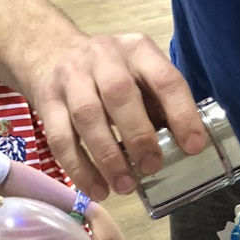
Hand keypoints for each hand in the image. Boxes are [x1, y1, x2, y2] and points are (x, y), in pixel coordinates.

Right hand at [29, 31, 206, 200]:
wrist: (49, 53)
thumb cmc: (109, 74)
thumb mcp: (139, 75)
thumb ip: (159, 106)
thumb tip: (181, 150)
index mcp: (137, 50)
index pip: (164, 78)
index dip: (181, 113)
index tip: (193, 147)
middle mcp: (103, 57)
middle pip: (120, 93)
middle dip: (139, 135)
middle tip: (152, 167)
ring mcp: (70, 77)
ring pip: (87, 116)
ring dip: (108, 157)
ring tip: (125, 186)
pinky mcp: (46, 101)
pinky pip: (60, 138)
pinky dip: (80, 169)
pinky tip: (98, 189)